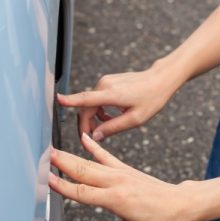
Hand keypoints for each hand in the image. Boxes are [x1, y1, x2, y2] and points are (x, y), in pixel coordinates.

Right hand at [49, 134, 194, 220]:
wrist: (181, 204)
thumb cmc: (162, 220)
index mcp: (116, 199)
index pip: (82, 192)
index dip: (62, 187)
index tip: (46, 179)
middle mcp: (116, 182)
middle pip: (82, 171)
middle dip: (61, 163)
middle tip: (43, 156)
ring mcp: (121, 173)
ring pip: (90, 163)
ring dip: (71, 156)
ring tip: (53, 149)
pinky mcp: (126, 169)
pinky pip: (106, 156)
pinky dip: (94, 147)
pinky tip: (84, 138)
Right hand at [57, 61, 182, 139]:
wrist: (161, 79)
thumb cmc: (151, 99)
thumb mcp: (135, 119)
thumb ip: (113, 128)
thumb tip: (94, 136)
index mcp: (111, 94)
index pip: (86, 99)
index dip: (70, 101)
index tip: (58, 100)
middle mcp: (105, 85)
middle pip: (85, 107)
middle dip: (86, 125)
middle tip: (90, 141)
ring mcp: (106, 82)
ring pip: (91, 104)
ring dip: (94, 118)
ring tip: (105, 129)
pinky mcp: (108, 81)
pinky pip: (97, 98)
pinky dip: (99, 110)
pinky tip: (110, 117)